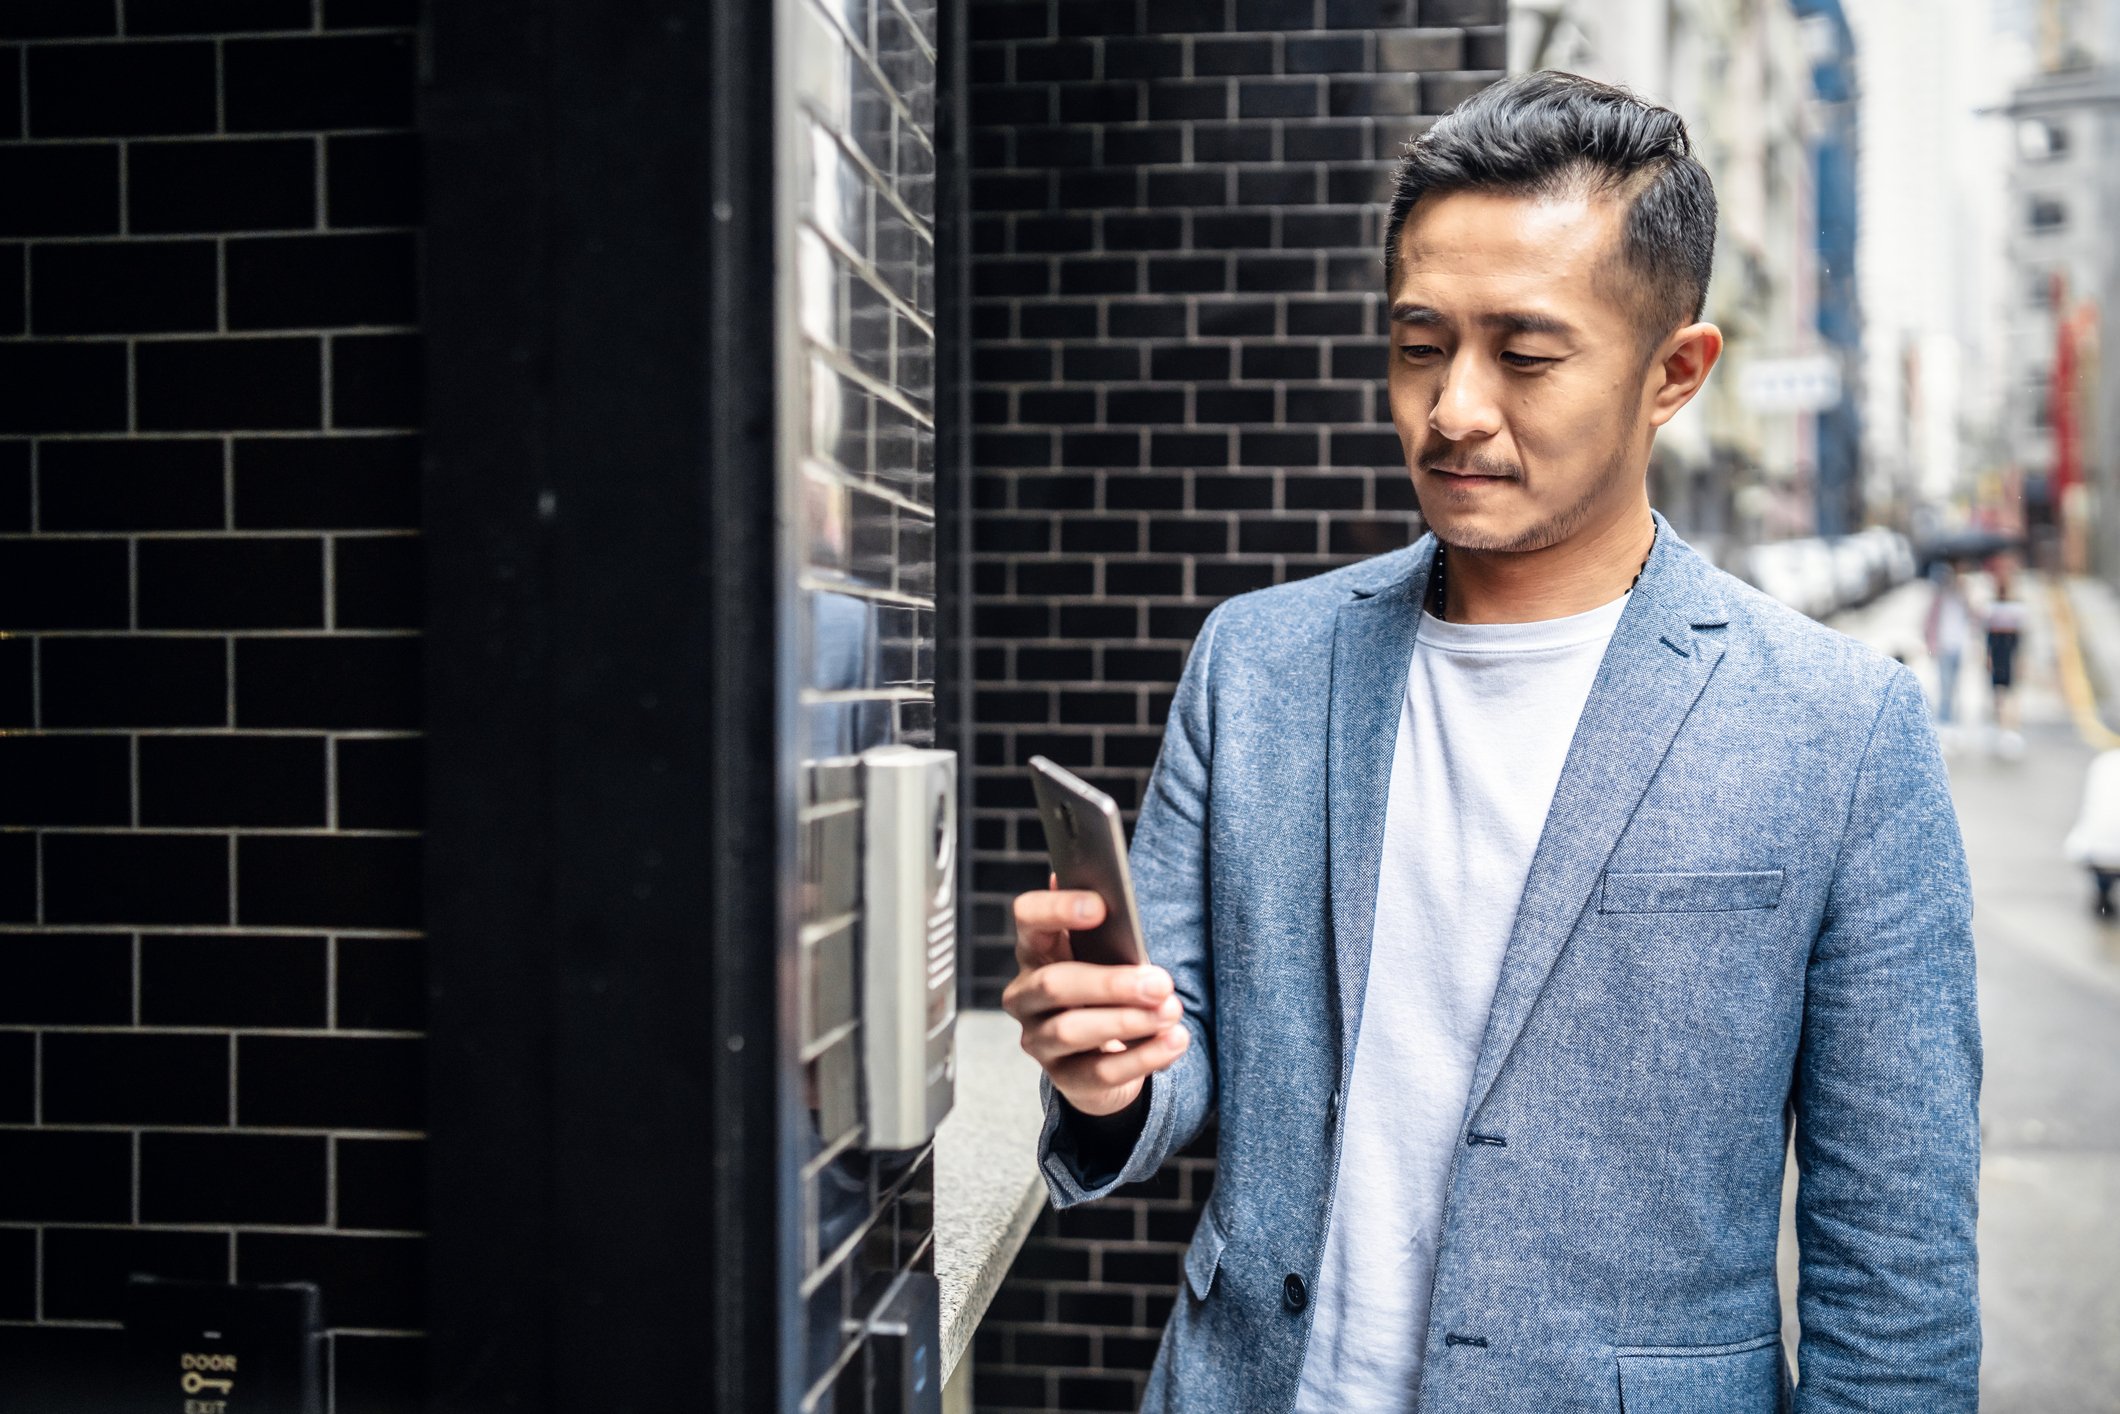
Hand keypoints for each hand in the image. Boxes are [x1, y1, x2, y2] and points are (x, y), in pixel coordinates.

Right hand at [1001, 875, 1190, 1116]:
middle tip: (1160, 982)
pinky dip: (1143, 1056)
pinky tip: (1173, 1041)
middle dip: (1111, 984)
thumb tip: (1105, 884)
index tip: (1100, 907)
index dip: (1057, 909)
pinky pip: (1101, 1071)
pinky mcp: (1065, 1079)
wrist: (1104, 1055)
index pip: (1028, 918)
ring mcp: (1040, 1040)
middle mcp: (1026, 995)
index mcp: (1036, 951)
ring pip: (1072, 1031)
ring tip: (1170, 1011)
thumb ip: (1107, 927)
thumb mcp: (1107, 955)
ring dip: (1128, 1021)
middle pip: (1053, 984)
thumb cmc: (1106, 990)